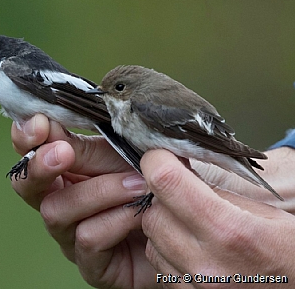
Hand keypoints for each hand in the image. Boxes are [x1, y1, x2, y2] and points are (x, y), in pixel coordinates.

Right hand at [11, 114, 156, 287]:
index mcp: (64, 167)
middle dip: (40, 165)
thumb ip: (93, 143)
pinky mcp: (91, 264)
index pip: (30, 149)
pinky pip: (87, 238)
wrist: (193, 224)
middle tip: (62, 151)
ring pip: (56, 210)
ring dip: (97, 192)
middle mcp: (60, 200)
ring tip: (136, 183)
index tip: (39, 122)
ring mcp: (71, 234)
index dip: (26, 136)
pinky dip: (115, 220)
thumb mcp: (127, 153)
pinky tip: (140, 214)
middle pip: (26, 185)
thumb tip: (57, 117)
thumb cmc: (158, 182)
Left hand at [142, 149, 294, 286]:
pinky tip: (194, 250)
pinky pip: (159, 265)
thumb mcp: (266, 215)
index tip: (160, 157)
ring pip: (152, 240)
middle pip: (153, 213)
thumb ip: (217, 193)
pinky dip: (168, 252)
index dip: (157, 162)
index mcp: (229, 231)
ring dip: (165, 226)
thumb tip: (178, 171)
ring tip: (193, 227)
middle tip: (184, 196)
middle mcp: (205, 263)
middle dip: (162, 198)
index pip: (165, 182)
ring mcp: (195, 286)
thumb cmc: (291, 256)